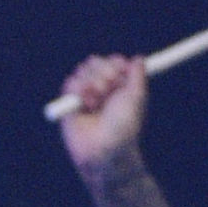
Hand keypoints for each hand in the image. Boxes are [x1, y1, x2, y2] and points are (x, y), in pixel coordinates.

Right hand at [56, 53, 148, 175]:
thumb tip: (138, 58)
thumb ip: (137, 75)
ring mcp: (84, 95)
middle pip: (95, 61)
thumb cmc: (124, 126)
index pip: (113, 62)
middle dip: (103, 71)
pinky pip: (70, 83)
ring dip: (91, 83)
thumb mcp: (136, 97)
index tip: (120, 73)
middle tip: (109, 87)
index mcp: (118, 87)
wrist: (104, 148)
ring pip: (82, 70)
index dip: (115, 63)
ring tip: (96, 102)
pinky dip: (78, 90)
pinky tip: (85, 105)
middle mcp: (101, 89)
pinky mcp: (69, 103)